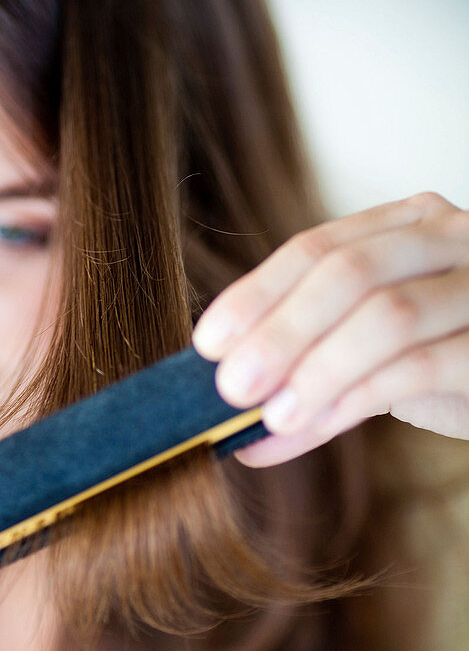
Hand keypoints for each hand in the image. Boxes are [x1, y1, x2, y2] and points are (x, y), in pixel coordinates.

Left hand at [192, 192, 468, 467]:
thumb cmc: (451, 356)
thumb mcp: (376, 348)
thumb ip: (313, 361)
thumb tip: (232, 410)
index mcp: (409, 223)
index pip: (318, 246)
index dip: (257, 294)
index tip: (207, 343)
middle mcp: (452, 238)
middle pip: (348, 272)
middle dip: (279, 330)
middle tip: (230, 386)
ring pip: (387, 315)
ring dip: (317, 369)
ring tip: (270, 415)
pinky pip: (420, 367)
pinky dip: (354, 401)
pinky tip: (314, 427)